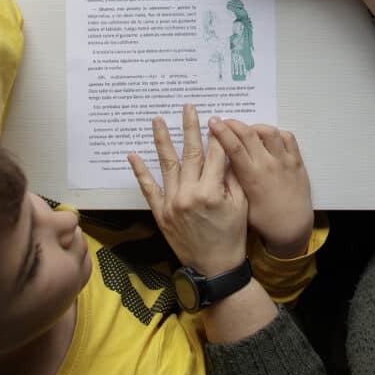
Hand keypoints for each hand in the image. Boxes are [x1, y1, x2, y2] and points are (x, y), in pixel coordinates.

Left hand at [128, 104, 248, 276]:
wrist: (215, 267)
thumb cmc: (232, 235)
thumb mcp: (240, 204)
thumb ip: (232, 177)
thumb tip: (225, 151)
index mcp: (211, 192)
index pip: (215, 154)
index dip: (216, 135)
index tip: (215, 118)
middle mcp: (188, 194)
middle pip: (190, 153)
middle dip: (190, 127)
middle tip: (188, 107)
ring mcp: (172, 203)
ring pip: (167, 165)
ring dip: (162, 140)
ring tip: (158, 120)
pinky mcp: (161, 213)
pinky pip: (149, 189)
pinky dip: (140, 172)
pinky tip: (133, 155)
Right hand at [208, 118, 313, 258]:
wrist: (292, 227)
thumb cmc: (263, 220)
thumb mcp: (241, 203)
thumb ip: (233, 181)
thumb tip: (222, 161)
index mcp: (252, 177)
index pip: (234, 147)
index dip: (222, 131)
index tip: (213, 122)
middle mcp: (268, 165)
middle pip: (249, 134)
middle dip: (233, 124)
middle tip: (224, 121)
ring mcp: (284, 162)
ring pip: (269, 132)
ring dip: (255, 126)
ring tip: (247, 130)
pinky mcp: (297, 161)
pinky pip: (288, 137)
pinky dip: (276, 133)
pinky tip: (268, 137)